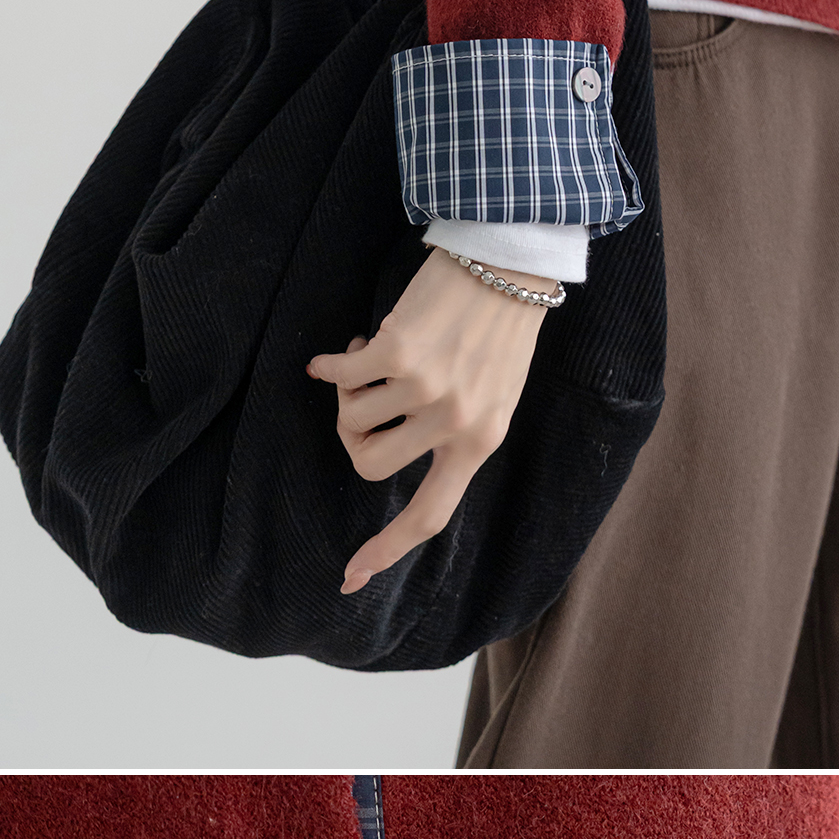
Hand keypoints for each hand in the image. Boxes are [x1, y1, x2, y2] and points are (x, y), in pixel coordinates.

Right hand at [307, 247, 548, 592]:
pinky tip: (340, 349)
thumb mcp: (492, 394)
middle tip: (361, 403)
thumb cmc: (497, 329)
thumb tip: (381, 450)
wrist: (507, 263)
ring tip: (372, 356)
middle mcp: (453, 423)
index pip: (430, 514)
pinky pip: (341, 375)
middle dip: (352, 437)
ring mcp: (425, 389)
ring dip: (349, 390)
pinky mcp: (398, 351)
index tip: (352, 575)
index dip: (387, 548)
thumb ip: (452, 430)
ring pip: (351, 417)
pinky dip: (331, 364)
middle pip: (370, 465)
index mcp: (480, 442)